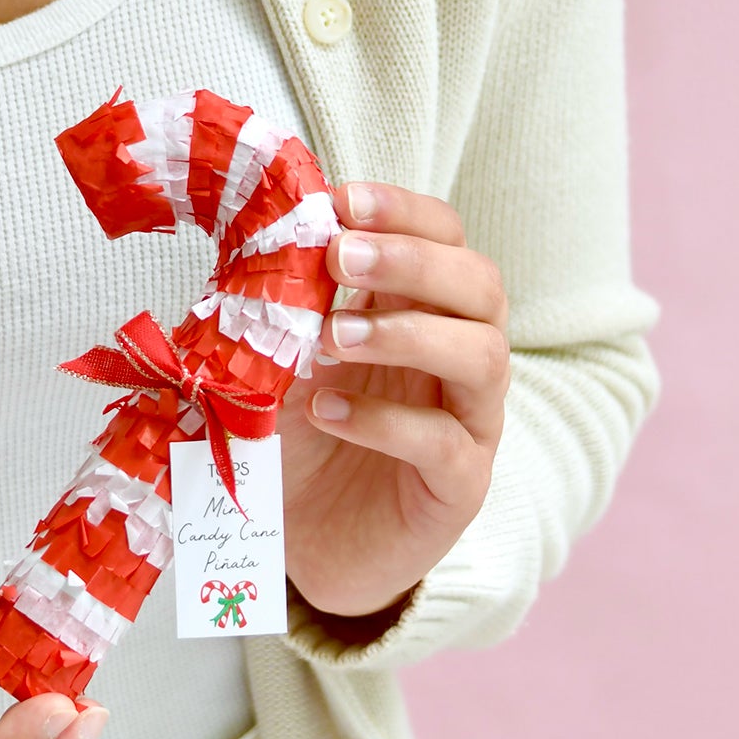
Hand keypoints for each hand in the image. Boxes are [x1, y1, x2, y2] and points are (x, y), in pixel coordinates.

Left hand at [279, 183, 509, 621]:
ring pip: (482, 355)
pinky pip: (444, 442)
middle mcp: (462, 355)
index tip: (343, 201)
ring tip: (331, 336)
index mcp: (425, 307)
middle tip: (340, 255)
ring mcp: (471, 421)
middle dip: (412, 260)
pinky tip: (328, 410)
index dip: (404, 212)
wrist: (309, 538)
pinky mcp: (459, 487)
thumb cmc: (305, 431)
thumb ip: (285, 299)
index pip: (446, 236)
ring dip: (405, 333)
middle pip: (481, 284)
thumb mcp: (287, 353)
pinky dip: (385, 420)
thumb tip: (256, 233)